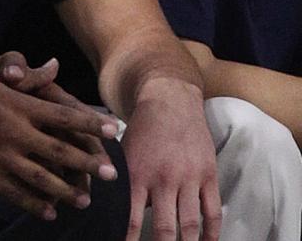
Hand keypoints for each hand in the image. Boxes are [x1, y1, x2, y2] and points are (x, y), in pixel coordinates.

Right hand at [0, 68, 119, 220]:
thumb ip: (27, 76)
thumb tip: (55, 66)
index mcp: (17, 104)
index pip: (63, 115)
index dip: (90, 124)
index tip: (113, 131)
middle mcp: (13, 131)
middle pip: (60, 150)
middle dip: (89, 163)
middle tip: (111, 174)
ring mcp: (0, 156)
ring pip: (42, 178)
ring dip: (67, 191)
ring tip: (85, 200)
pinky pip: (17, 193)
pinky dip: (36, 205)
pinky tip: (50, 211)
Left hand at [121, 78, 219, 240]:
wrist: (170, 101)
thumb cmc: (142, 130)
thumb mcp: (123, 152)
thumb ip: (123, 180)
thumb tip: (116, 209)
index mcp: (137, 174)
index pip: (131, 216)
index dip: (129, 238)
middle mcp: (163, 179)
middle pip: (164, 227)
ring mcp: (188, 178)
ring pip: (190, 224)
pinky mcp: (208, 175)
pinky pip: (212, 211)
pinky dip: (212, 232)